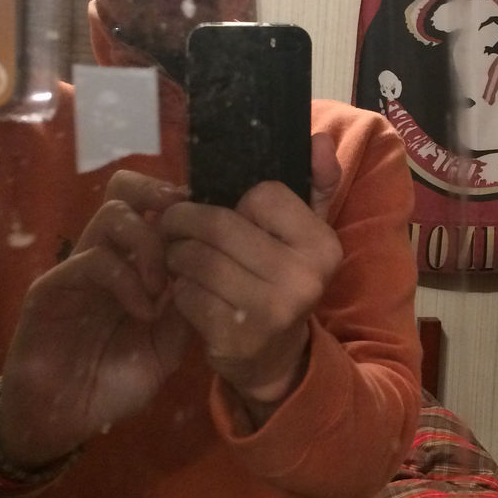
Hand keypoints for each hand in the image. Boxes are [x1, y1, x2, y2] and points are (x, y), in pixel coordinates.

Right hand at [0, 172, 190, 468]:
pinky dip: (126, 280)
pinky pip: (92, 260)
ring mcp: (78, 267)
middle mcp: (107, 255)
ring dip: (149, 244)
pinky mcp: (52, 287)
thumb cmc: (114, 381)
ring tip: (163, 287)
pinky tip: (143, 312)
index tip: (215, 227)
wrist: (63, 418)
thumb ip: (187, 309)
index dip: (185, 207)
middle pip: (126, 189)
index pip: (154, 206)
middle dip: (160, 196)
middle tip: (186, 233)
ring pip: (112, 215)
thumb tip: (214, 272)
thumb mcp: (166, 347)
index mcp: (135, 264)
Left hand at [161, 133, 342, 421]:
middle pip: (220, 225)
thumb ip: (316, 183)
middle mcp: (303, 278)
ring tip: (177, 255)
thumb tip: (319, 139)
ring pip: (197, 258)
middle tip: (175, 225)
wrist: (276, 357)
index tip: (235, 215)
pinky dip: (178, 288)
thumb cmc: (284, 280)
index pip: (262, 194)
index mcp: (323, 246)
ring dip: (176, 254)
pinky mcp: (235, 338)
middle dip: (187, 222)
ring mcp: (270, 312)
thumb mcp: (305, 234)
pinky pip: (186, 294)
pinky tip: (186, 289)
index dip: (240, 202)